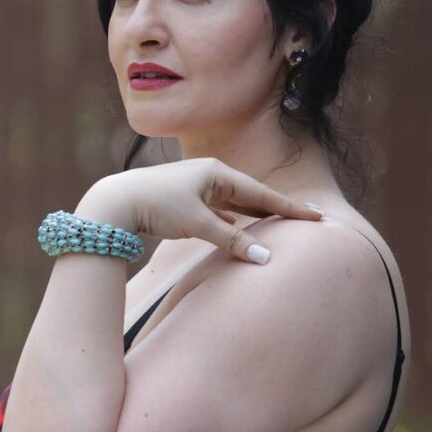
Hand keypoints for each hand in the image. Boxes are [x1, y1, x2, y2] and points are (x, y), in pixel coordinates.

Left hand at [92, 158, 323, 264]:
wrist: (116, 203)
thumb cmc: (156, 206)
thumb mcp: (198, 224)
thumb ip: (232, 241)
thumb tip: (265, 258)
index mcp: (217, 174)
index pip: (263, 193)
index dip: (290, 207)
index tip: (315, 215)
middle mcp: (210, 176)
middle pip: (253, 195)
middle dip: (278, 208)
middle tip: (307, 217)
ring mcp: (198, 188)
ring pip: (236, 204)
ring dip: (256, 214)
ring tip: (279, 222)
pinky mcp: (185, 201)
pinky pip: (219, 211)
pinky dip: (233, 220)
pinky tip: (238, 227)